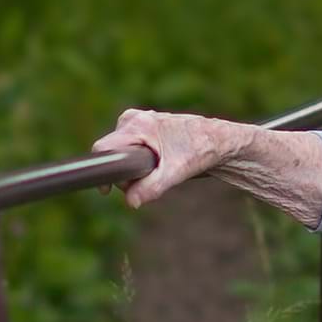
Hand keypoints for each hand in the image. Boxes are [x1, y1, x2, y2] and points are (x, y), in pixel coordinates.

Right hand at [94, 109, 242, 210]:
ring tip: (158, 170)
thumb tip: (131, 202)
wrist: (218, 140)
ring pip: (120, 152)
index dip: (103, 172)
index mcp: (137, 124)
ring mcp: (137, 121)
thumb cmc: (200, 150)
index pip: (104, 148)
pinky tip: (158, 165)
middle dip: (124, 174)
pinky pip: (129, 149)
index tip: (108, 190)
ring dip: (133, 169)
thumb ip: (151, 188)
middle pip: (112, 153)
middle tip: (147, 182)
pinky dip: (139, 162)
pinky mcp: (143, 127)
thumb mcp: (175, 173)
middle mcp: (133, 119)